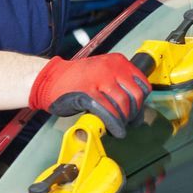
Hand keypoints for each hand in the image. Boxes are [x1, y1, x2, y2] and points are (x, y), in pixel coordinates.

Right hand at [29, 53, 151, 135]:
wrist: (50, 79)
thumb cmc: (77, 79)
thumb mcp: (103, 73)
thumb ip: (120, 85)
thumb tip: (136, 109)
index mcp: (118, 62)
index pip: (142, 84)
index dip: (141, 103)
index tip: (136, 113)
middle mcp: (111, 68)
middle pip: (134, 95)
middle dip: (133, 114)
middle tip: (128, 123)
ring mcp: (99, 79)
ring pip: (122, 104)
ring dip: (123, 120)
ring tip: (119, 128)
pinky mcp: (87, 92)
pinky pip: (106, 110)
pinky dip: (113, 123)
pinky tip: (114, 130)